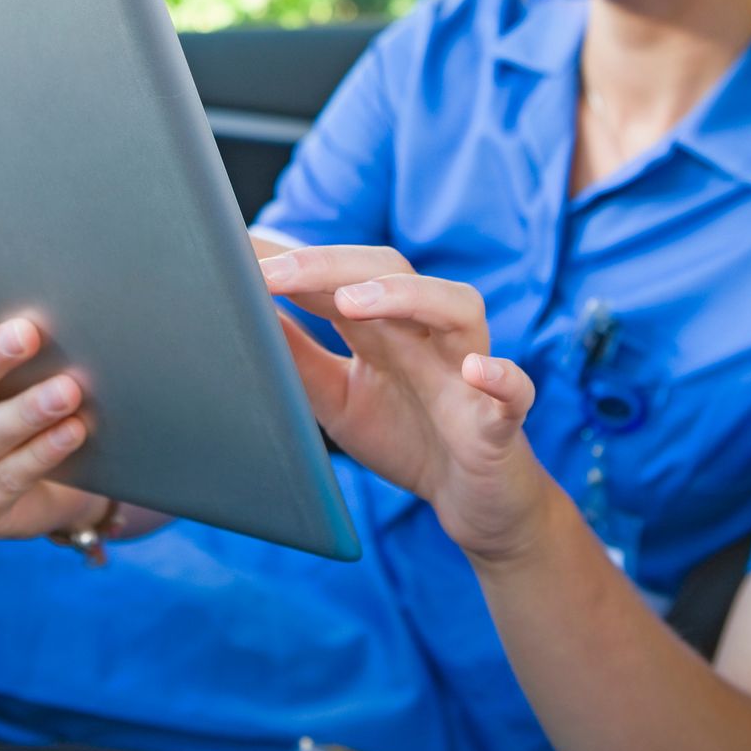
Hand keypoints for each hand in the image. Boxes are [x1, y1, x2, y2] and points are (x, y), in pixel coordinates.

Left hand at [260, 245, 551, 562]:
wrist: (470, 500)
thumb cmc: (404, 436)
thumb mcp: (335, 398)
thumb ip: (297, 357)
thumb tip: (243, 313)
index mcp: (385, 327)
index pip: (339, 277)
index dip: (292, 262)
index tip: (237, 250)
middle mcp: (427, 333)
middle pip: (392, 272)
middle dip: (331, 267)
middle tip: (274, 272)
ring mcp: (466, 371)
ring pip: (456, 308)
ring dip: (406, 297)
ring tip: (351, 303)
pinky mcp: (500, 419)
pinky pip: (513, 390)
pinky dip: (500, 377)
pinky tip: (475, 370)